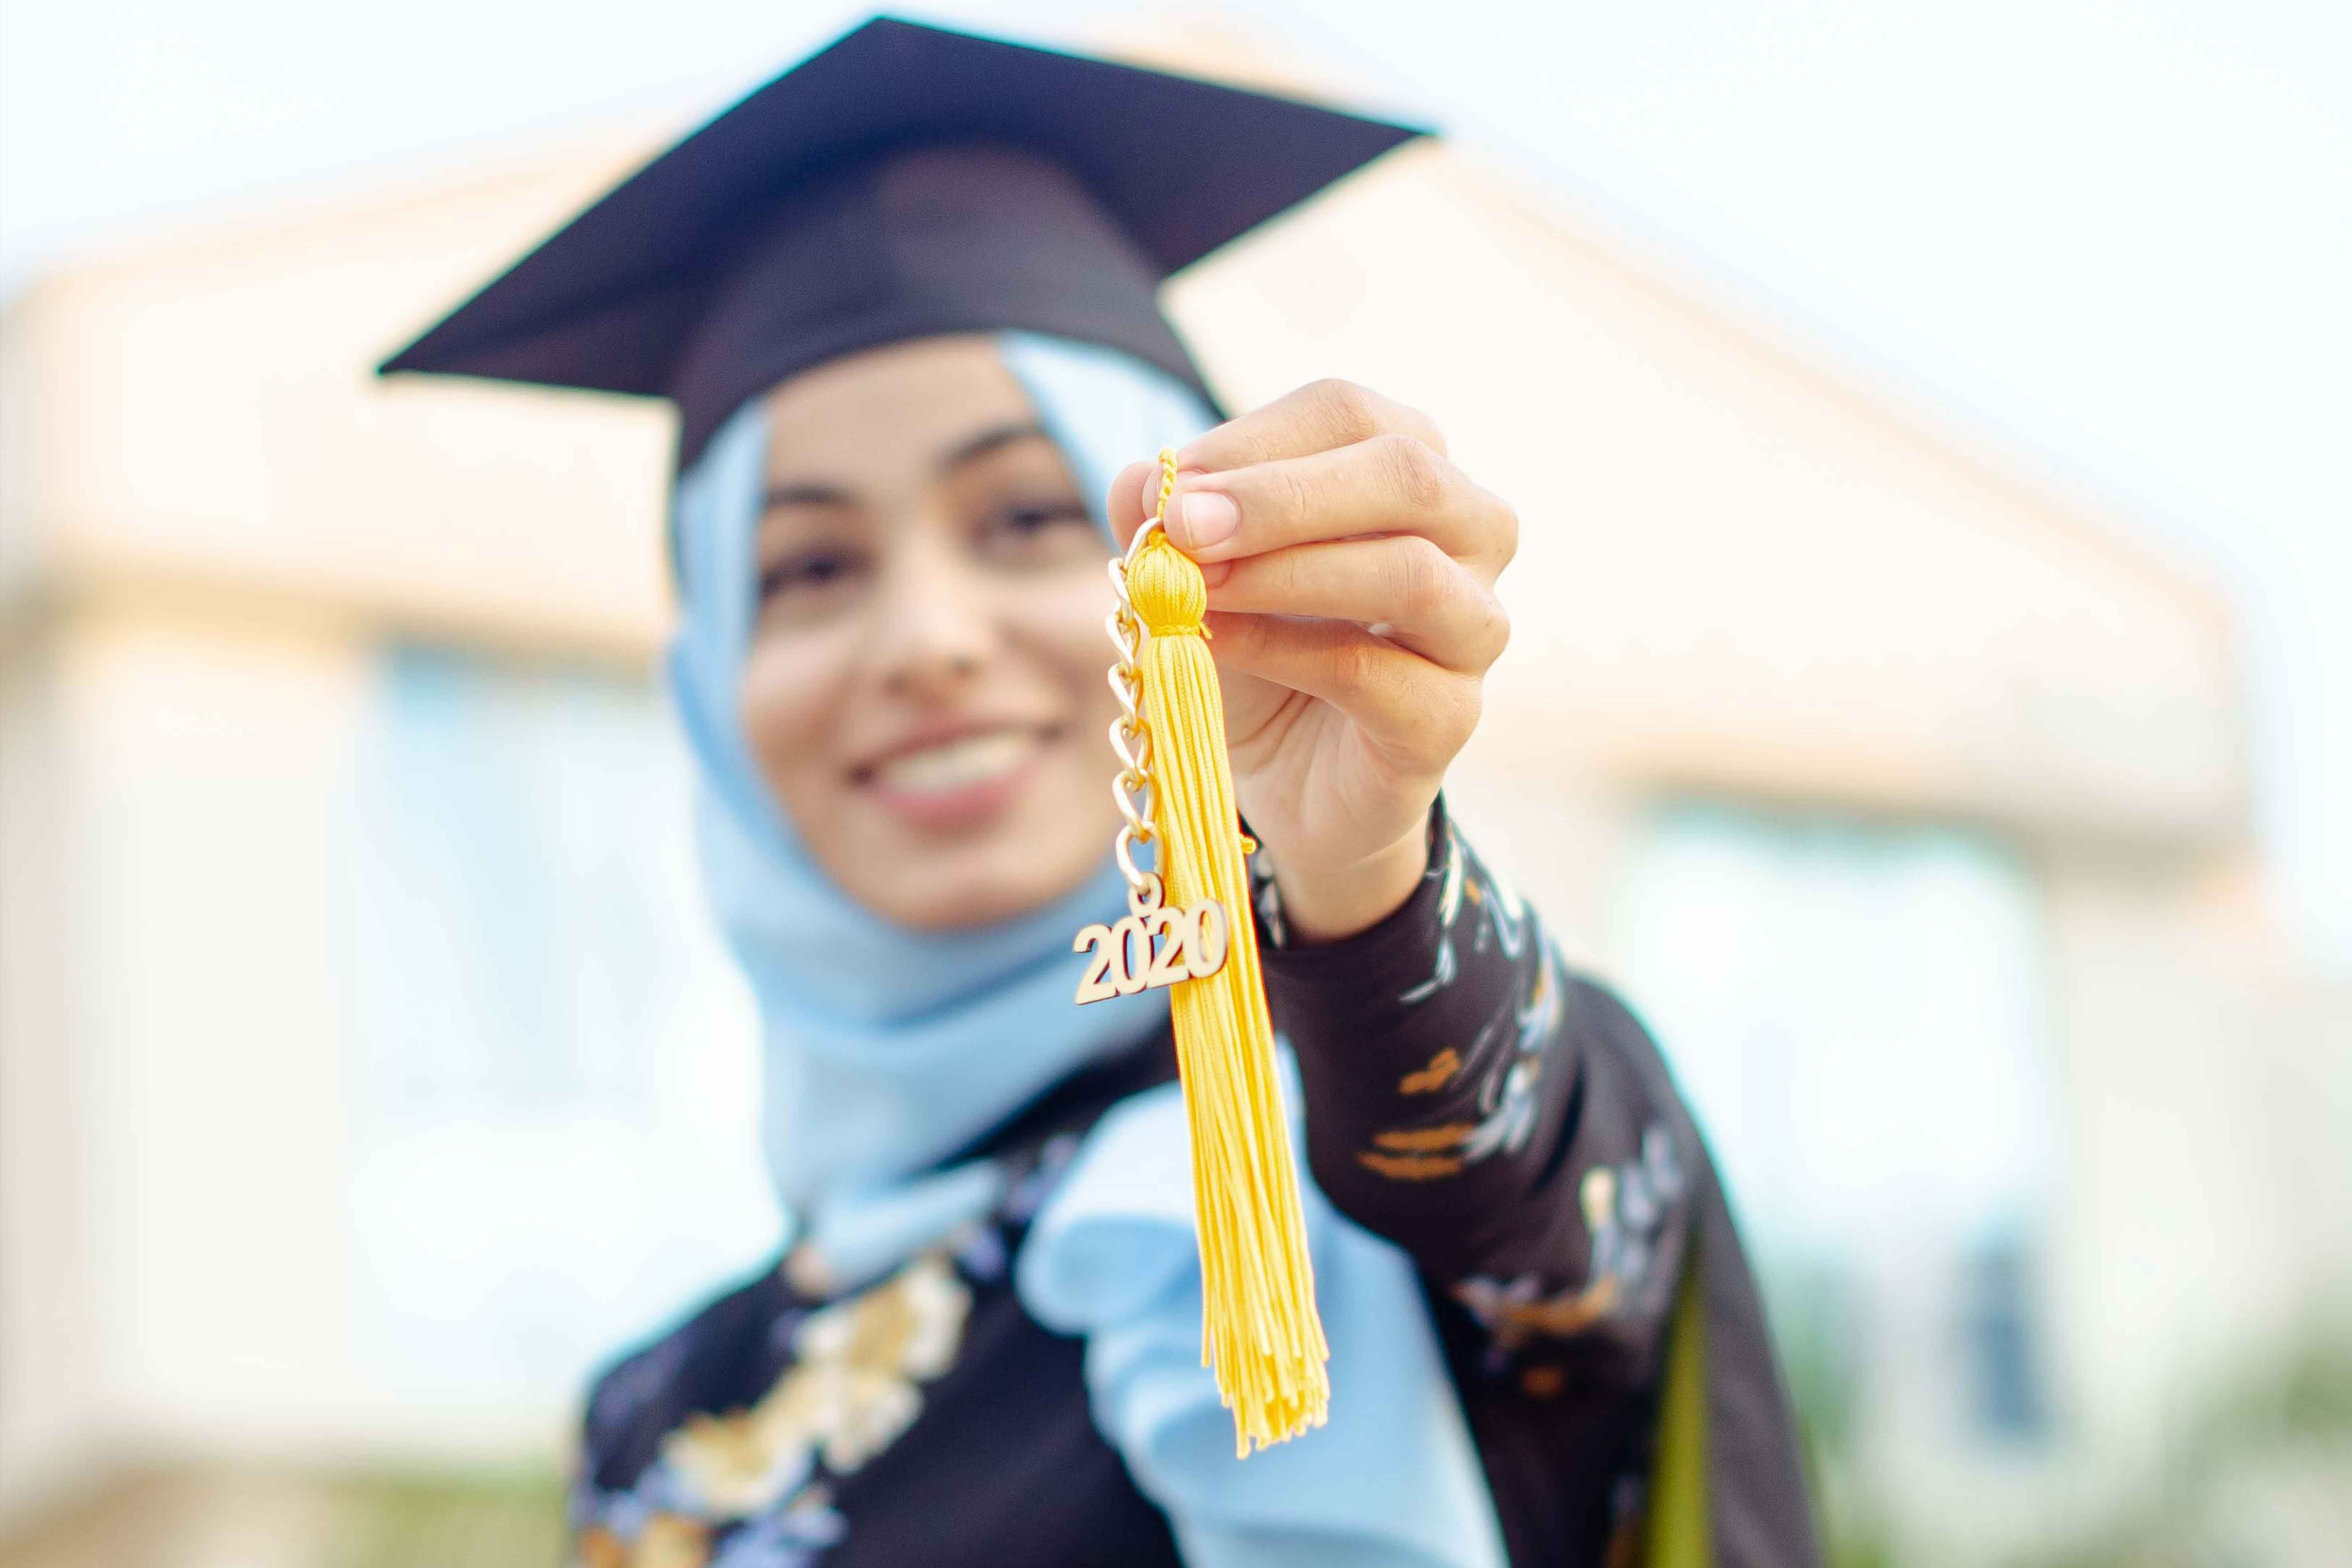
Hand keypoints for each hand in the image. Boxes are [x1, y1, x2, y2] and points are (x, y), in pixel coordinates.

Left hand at [1108, 381, 1516, 942]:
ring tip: (1196, 587)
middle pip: (1405, 473)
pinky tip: (1218, 646)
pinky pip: (1375, 670)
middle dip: (1279, 496)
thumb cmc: (1262, 650)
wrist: (1293, 778)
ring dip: (1287, 571)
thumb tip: (1139, 481)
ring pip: (1412, 572)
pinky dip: (1283, 650)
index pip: (1350, 414)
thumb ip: (1170, 520)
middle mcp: (1471, 534)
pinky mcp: (1451, 716)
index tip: (1169, 485)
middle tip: (1182, 523)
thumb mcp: (1204, 573)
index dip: (1254, 440)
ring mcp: (1474, 627)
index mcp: (1414, 469)